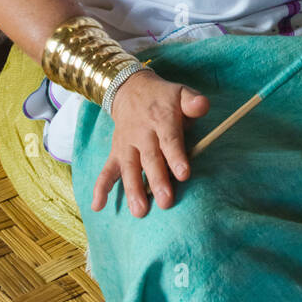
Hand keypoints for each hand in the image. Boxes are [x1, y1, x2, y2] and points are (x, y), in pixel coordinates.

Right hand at [91, 69, 209, 216]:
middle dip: (157, 181)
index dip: (176, 157)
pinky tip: (97, 206)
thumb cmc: (163, 98)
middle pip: (150, 159)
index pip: (169, 139)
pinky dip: (101, 188)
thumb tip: (203, 106)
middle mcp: (142, 134)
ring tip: (139, 211)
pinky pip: (106, 170)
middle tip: (166, 202)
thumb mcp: (180, 92)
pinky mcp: (115, 153)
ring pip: (129, 168)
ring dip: (133, 190)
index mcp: (161, 119)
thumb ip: (193, 102)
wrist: (130, 90)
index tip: (184, 175)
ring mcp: (126, 145)